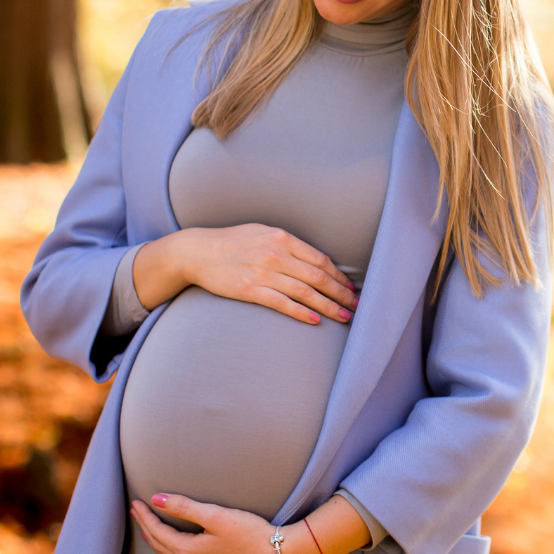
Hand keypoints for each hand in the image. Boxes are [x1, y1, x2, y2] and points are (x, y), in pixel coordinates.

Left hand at [130, 494, 321, 553]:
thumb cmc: (249, 534)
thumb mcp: (216, 516)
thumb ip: (185, 507)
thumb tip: (157, 499)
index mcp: (188, 552)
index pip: (158, 532)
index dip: (145, 517)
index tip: (135, 503)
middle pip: (161, 547)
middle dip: (147, 529)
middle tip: (137, 514)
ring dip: (158, 544)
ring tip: (150, 532)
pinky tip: (175, 551)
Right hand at [132, 224, 358, 323]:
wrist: (198, 251)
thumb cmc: (232, 241)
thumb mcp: (262, 232)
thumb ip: (286, 244)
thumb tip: (313, 259)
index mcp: (282, 238)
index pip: (320, 259)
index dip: (338, 276)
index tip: (350, 287)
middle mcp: (276, 254)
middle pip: (318, 277)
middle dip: (340, 293)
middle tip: (356, 305)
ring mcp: (263, 272)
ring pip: (305, 292)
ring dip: (328, 306)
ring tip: (343, 316)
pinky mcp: (250, 290)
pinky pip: (282, 303)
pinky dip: (301, 312)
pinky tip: (315, 321)